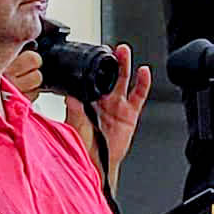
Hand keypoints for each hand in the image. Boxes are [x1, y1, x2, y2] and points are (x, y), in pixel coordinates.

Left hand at [73, 46, 150, 181]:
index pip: (91, 77)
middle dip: (111, 60)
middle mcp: (103, 99)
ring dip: (124, 65)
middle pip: (108, 75)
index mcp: (87, 100)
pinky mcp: (130, 113)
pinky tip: (144, 72)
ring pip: (123, 80)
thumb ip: (74, 111)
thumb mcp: (74, 126)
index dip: (94, 65)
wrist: (95, 164)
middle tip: (112, 49)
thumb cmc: (83, 146)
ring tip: (124, 52)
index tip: (94, 54)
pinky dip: (143, 83)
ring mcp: (117, 105)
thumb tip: (70, 96)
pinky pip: (138, 96)